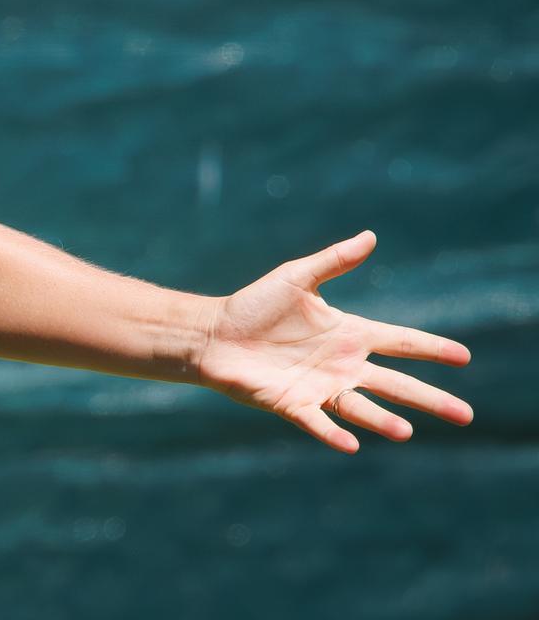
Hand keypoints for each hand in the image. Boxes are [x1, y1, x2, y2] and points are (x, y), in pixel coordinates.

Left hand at [196, 230, 472, 452]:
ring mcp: (319, 387)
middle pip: (395, 384)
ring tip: (407, 431)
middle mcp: (342, 365)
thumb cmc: (254, 305)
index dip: (431, 348)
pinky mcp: (292, 404)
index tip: (464, 356)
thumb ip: (334, 260)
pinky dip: (332, 433)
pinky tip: (351, 444)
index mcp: (348, 334)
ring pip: (361, 407)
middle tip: (465, 415)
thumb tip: (370, 236)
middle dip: (430, 399)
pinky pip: (317, 422)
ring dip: (383, 420)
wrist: (214, 333)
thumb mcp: (296, 277)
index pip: (400, 342)